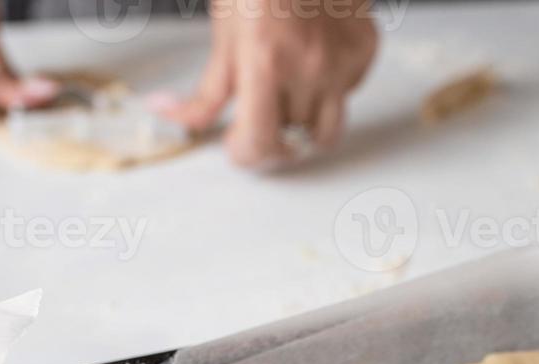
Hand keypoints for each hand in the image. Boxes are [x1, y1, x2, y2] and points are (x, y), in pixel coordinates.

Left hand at [157, 0, 377, 167]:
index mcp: (265, 63)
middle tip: (262, 110)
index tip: (238, 146)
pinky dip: (328, 88)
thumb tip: (175, 117)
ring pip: (327, 129)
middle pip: (292, 139)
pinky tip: (314, 58)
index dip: (245, 154)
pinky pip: (347, 94)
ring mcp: (341, 63)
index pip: (260, 143)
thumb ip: (207, 91)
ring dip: (304, 124)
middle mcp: (308, 68)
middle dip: (273, 132)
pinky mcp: (363, 53)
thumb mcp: (224, 34)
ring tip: (289, 93)